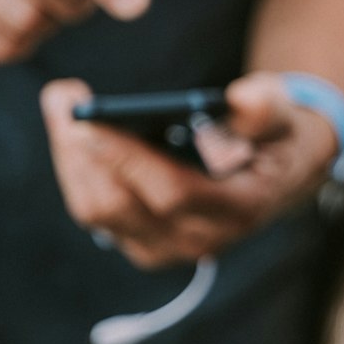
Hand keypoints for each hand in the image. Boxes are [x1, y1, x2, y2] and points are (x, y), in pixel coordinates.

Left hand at [41, 73, 338, 268]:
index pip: (173, 193)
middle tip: (63, 95)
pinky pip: (96, 213)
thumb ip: (265, 106)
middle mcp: (200, 240)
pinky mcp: (144, 243)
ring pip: (98, 212)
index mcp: (238, 209)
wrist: (278, 173)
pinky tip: (72, 130)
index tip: (90, 119)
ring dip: (71, 158)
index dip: (127, 158)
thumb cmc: (276, 135)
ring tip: (61, 103)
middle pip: (120, 206)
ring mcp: (168, 248)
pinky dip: (77, 171)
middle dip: (81, 151)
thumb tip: (241, 98)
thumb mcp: (281, 112)